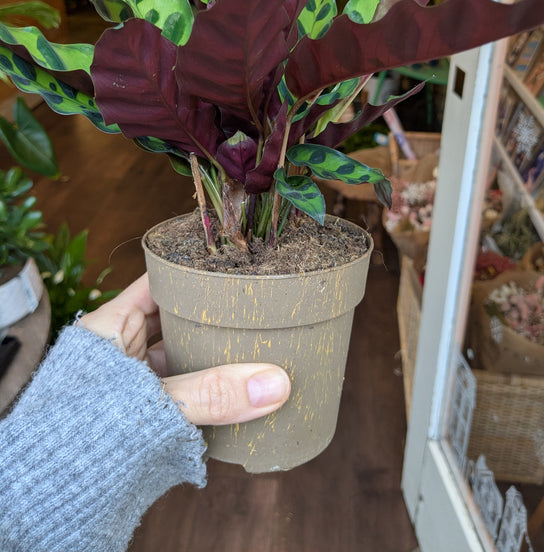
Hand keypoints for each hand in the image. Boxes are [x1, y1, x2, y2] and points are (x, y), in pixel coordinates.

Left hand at [79, 273, 290, 424]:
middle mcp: (122, 347)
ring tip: (252, 340)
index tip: (230, 266)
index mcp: (110, 326)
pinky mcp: (144, 409)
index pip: (160, 281)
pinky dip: (206, 386)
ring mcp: (134, 378)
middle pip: (176, 316)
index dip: (193, 271)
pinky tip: (235, 383)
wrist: (51, 498)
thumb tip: (273, 383)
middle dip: (210, 314)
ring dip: (210, 353)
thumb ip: (213, 393)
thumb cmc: (82, 436)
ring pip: (181, 353)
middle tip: (252, 304)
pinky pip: (183, 387)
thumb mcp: (155, 403)